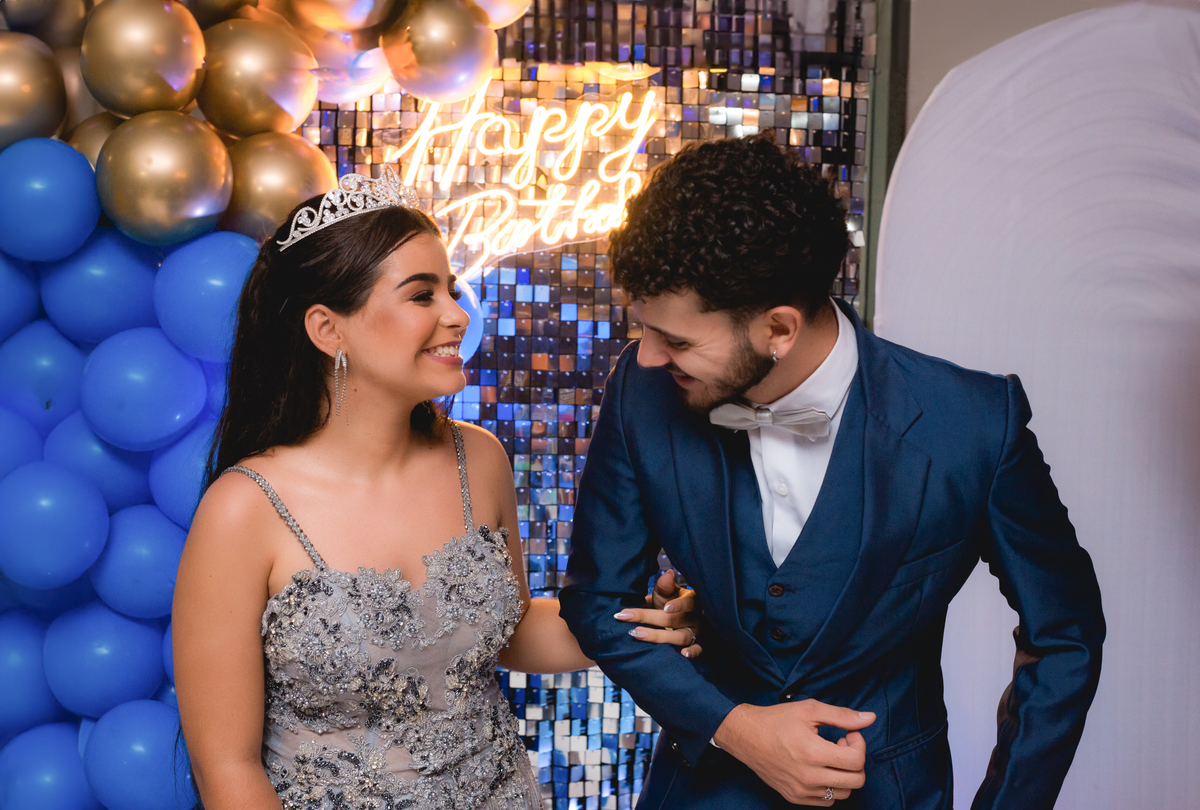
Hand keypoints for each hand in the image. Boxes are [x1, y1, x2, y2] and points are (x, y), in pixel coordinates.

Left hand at [613, 570, 703, 657]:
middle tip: (630, 621)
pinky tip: (684, 654)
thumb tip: (667, 574)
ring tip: (639, 634)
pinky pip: (698, 650)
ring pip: (682, 636)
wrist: (683, 617)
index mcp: (692, 601)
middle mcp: (696, 617)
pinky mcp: (698, 645)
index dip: (678, 605)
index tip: (665, 607)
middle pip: (675, 620)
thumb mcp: (669, 593)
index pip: (687, 602)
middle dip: (651, 619)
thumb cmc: (673, 602)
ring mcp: (697, 632)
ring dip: (660, 637)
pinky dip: (693, 652)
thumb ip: (666, 586)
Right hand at [712, 700, 873, 805]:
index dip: (859, 744)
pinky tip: (821, 769)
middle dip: (856, 761)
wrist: (746, 736)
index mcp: (813, 752)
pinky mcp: (794, 797)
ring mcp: (801, 790)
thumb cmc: (777, 720)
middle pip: (855, 781)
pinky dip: (830, 787)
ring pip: (843, 793)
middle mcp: (808, 776)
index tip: (848, 734)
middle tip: (842, 745)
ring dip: (844, 775)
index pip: (856, 760)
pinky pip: (826, 801)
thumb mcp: (810, 710)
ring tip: (830, 757)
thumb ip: (842, 716)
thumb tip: (869, 719)